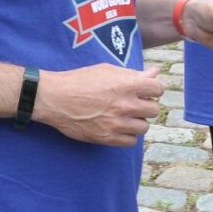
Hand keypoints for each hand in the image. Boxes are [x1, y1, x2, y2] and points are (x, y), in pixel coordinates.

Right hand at [34, 64, 162, 146]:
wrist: (54, 98)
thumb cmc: (79, 80)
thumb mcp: (106, 70)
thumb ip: (132, 74)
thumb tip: (155, 72)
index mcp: (126, 85)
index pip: (158, 89)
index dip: (153, 89)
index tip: (146, 91)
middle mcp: (125, 105)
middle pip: (153, 110)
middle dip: (144, 105)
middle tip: (131, 103)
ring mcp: (118, 123)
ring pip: (144, 127)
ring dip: (136, 121)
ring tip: (122, 116)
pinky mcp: (108, 138)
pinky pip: (132, 141)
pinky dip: (127, 134)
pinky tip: (116, 126)